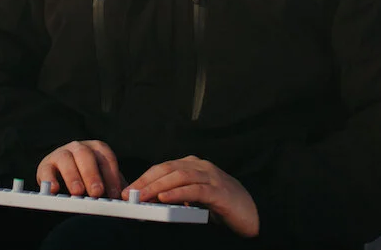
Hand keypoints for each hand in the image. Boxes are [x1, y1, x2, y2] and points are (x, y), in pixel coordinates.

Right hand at [37, 140, 125, 198]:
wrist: (61, 171)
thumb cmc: (87, 176)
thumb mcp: (102, 177)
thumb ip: (113, 185)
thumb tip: (128, 199)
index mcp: (96, 148)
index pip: (106, 158)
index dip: (111, 175)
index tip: (115, 194)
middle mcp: (79, 147)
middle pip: (87, 156)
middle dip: (93, 174)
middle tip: (97, 192)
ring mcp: (61, 153)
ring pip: (67, 159)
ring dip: (73, 175)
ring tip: (78, 192)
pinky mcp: (46, 164)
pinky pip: (46, 170)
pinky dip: (49, 179)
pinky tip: (53, 190)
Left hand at [123, 155, 258, 237]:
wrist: (251, 213)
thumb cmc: (221, 205)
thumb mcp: (196, 197)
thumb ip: (178, 195)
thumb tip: (151, 200)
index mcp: (194, 166)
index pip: (164, 167)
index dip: (145, 177)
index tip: (129, 189)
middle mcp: (201, 167)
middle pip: (169, 169)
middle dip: (147, 180)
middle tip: (131, 193)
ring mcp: (211, 177)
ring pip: (180, 176)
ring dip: (158, 186)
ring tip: (143, 196)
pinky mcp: (219, 192)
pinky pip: (195, 190)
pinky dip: (178, 193)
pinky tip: (165, 199)